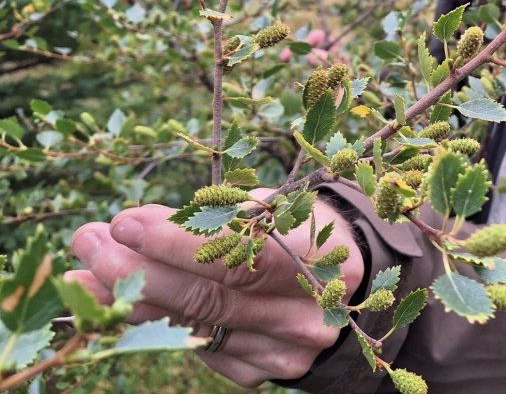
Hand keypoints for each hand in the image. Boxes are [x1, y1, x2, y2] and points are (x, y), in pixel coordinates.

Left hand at [65, 194, 363, 386]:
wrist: (347, 284)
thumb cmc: (301, 230)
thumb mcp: (275, 207)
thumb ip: (213, 217)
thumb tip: (135, 226)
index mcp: (323, 260)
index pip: (239, 257)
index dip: (177, 243)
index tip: (125, 222)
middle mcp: (307, 314)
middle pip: (208, 297)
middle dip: (138, 268)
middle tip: (90, 241)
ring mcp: (286, 351)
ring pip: (194, 327)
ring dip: (131, 298)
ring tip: (85, 271)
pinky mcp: (264, 372)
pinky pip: (199, 347)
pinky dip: (153, 324)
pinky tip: (120, 302)